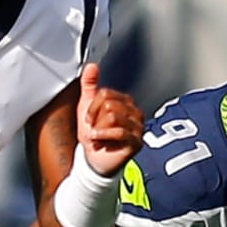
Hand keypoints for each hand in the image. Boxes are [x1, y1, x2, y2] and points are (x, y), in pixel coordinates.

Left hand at [77, 63, 144, 177]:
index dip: (92, 107)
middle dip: (95, 119)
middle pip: (109, 104)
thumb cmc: (94, 133)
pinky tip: (99, 143)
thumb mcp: (87, 106)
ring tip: (98, 137)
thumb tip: (92, 65)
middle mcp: (136, 113)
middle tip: (94, 129)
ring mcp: (138, 128)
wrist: (94, 160)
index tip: (89, 119)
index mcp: (126, 102)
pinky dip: (103, 137)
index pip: (106, 93)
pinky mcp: (137, 143)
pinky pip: (119, 132)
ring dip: (98, 129)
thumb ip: (90, 85)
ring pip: (112, 117)